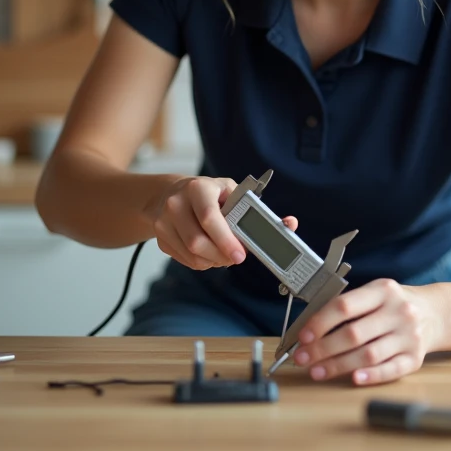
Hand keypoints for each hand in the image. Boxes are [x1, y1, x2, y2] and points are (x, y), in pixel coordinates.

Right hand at [152, 176, 296, 270]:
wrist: (170, 194)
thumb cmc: (209, 194)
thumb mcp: (232, 193)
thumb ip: (258, 210)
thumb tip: (290, 224)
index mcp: (198, 188)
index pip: (209, 217)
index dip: (226, 240)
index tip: (241, 255)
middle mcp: (176, 203)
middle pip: (197, 242)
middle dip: (221, 255)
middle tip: (236, 257)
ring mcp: (164, 221)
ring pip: (192, 255)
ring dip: (213, 261)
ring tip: (223, 253)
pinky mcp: (160, 237)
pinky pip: (185, 260)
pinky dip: (202, 262)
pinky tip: (208, 252)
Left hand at [290, 279, 446, 385]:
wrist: (436, 313)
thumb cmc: (396, 305)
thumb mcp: (376, 294)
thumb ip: (349, 307)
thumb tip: (312, 330)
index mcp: (383, 290)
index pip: (345, 306)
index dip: (320, 323)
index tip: (303, 336)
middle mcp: (399, 312)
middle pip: (354, 334)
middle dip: (323, 348)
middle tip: (303, 358)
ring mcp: (409, 336)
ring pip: (368, 354)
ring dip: (338, 365)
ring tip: (318, 371)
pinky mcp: (415, 358)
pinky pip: (390, 369)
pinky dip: (370, 376)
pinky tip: (353, 379)